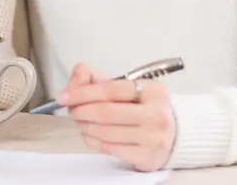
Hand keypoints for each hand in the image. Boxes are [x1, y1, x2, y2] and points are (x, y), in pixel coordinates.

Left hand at [57, 63, 176, 171]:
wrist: (173, 135)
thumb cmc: (143, 108)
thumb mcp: (126, 87)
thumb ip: (97, 79)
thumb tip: (73, 83)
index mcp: (153, 90)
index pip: (110, 88)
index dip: (82, 92)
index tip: (63, 96)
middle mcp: (156, 113)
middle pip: (106, 112)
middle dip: (81, 110)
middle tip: (72, 110)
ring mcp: (153, 137)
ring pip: (105, 132)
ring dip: (84, 126)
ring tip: (80, 121)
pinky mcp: (147, 156)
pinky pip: (109, 148)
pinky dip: (92, 140)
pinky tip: (89, 134)